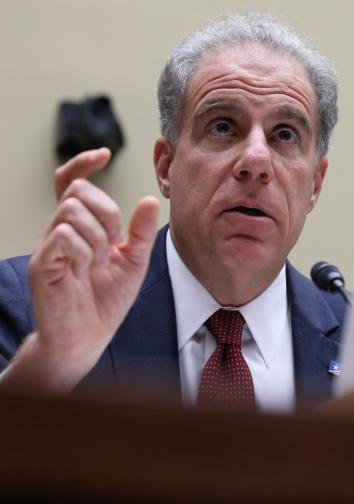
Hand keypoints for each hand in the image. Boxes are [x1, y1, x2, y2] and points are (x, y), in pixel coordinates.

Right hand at [0, 149, 159, 393]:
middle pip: (78, 192)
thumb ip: (140, 232)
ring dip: (97, 234)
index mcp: (81, 227)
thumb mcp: (134, 261)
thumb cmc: (107, 300)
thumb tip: (150, 200)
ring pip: (71, 210)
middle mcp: (60, 230)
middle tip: (114, 243)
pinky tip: (86, 269)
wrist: (89, 337)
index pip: (72, 182)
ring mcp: (48, 246)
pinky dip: (84, 249)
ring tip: (99, 261)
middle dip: (106, 211)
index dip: (82, 163)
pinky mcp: (41, 264)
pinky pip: (62, 236)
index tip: (103, 154)